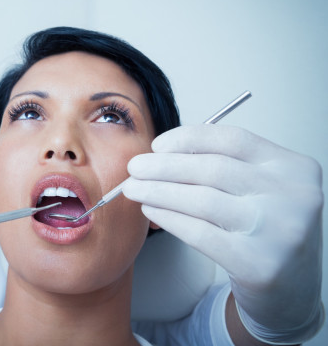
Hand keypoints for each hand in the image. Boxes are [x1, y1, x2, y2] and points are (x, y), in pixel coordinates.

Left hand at [123, 125, 323, 343]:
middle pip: (212, 168)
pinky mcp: (258, 264)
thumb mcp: (262, 189)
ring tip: (134, 189)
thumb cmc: (267, 231)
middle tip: (134, 167)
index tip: (157, 145)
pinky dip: (169, 218)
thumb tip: (161, 154)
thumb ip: (225, 166)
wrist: (292, 288)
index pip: (233, 140)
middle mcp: (293, 196)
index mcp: (294, 168)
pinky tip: (151, 212)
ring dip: (158, 191)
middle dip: (163, 166)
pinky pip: (200, 233)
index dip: (189, 139)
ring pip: (202, 200)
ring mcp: (279, 231)